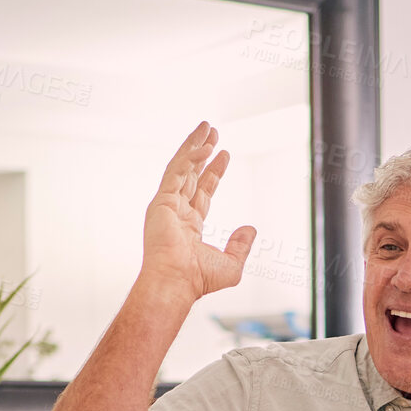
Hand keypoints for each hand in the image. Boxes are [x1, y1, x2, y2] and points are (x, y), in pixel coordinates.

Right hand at [139, 121, 255, 304]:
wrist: (176, 282)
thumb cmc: (197, 280)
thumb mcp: (231, 263)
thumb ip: (241, 245)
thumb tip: (250, 229)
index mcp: (189, 225)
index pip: (203, 190)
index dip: (214, 171)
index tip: (224, 154)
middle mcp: (176, 212)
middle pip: (191, 173)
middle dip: (202, 151)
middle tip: (212, 132)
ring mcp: (167, 205)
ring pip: (181, 167)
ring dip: (194, 146)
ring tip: (206, 128)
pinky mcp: (161, 201)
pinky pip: (176, 172)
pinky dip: (189, 158)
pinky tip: (203, 147)